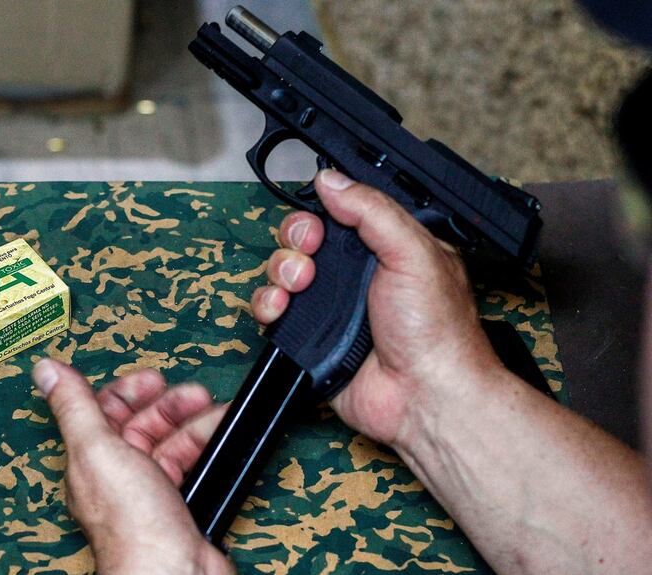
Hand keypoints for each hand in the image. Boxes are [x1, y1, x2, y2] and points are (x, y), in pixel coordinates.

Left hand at [31, 358, 234, 574]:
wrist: (173, 571)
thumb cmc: (131, 524)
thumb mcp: (96, 448)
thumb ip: (73, 406)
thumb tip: (46, 369)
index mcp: (92, 460)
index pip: (106, 414)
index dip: (129, 391)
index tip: (152, 379)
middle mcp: (120, 476)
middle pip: (144, 426)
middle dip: (171, 404)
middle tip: (194, 394)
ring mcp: (152, 493)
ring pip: (173, 444)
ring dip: (197, 423)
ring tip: (217, 413)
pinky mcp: (182, 506)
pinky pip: (196, 467)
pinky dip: (211, 449)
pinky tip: (223, 441)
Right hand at [251, 169, 502, 446]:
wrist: (424, 395)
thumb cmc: (437, 331)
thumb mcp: (413, 252)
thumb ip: (372, 210)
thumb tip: (332, 180)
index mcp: (384, 248)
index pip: (338, 213)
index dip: (321, 212)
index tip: (320, 223)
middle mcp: (353, 276)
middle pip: (303, 240)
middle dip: (296, 241)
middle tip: (311, 256)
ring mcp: (329, 307)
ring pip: (282, 271)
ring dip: (280, 271)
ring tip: (300, 287)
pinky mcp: (309, 337)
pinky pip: (273, 311)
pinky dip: (268, 305)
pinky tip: (281, 309)